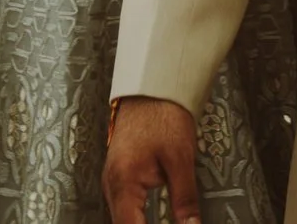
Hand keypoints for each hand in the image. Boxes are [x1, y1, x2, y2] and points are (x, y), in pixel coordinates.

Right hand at [103, 96, 199, 223]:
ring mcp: (112, 180)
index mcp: (123, 182)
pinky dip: (136, 219)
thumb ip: (184, 198)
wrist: (150, 86)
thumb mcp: (181, 159)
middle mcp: (111, 185)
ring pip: (122, 219)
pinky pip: (123, 208)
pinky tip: (150, 221)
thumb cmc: (163, 115)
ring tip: (170, 221)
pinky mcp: (118, 176)